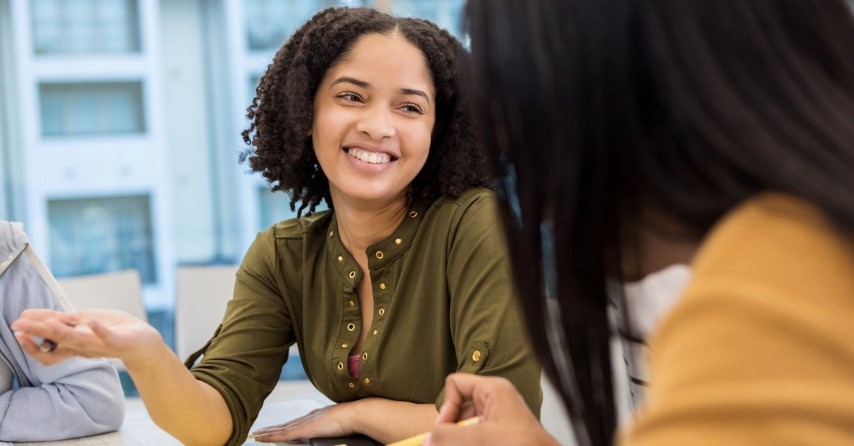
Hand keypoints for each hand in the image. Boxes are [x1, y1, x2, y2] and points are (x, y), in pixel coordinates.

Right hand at [12, 309, 162, 366]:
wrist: (142, 343)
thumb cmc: (110, 331)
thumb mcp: (80, 325)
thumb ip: (59, 322)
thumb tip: (29, 317)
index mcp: (73, 344)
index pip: (47, 351)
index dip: (31, 345)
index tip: (18, 332)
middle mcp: (83, 346)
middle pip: (56, 343)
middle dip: (37, 334)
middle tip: (19, 326)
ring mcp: (100, 344)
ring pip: (77, 340)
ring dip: (61, 332)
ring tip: (47, 323)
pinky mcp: (118, 340)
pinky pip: (107, 336)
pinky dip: (98, 329)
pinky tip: (91, 320)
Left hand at [251, 402, 356, 441]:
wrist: (356, 414)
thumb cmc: (355, 419)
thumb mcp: (342, 424)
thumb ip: (335, 427)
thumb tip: (337, 431)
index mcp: (318, 416)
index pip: (297, 422)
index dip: (286, 425)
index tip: (278, 427)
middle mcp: (308, 417)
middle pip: (286, 424)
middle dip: (272, 428)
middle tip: (259, 431)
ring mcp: (305, 423)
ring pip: (281, 429)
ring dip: (267, 432)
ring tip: (256, 435)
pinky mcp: (303, 430)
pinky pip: (282, 435)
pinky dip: (270, 436)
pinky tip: (261, 438)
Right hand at [426, 373, 557, 445]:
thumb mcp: (480, 439)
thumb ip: (447, 437)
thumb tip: (427, 440)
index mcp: (494, 391)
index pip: (456, 384)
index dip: (446, 406)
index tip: (444, 430)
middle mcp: (495, 403)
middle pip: (458, 410)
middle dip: (451, 431)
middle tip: (449, 444)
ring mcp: (498, 422)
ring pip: (465, 429)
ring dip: (460, 440)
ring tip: (469, 444)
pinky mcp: (500, 438)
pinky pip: (476, 439)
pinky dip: (470, 443)